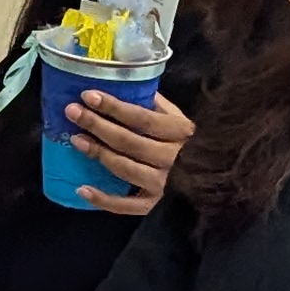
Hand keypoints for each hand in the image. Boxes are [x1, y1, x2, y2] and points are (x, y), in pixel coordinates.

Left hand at [65, 87, 192, 213]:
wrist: (217, 179)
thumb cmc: (192, 144)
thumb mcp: (181, 119)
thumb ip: (158, 105)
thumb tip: (129, 85)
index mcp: (180, 132)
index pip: (142, 118)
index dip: (114, 107)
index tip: (88, 95)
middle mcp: (172, 158)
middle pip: (129, 141)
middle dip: (97, 125)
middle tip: (72, 112)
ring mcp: (163, 184)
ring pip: (125, 168)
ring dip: (98, 154)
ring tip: (76, 140)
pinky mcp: (155, 205)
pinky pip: (126, 205)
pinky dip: (103, 199)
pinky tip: (81, 188)